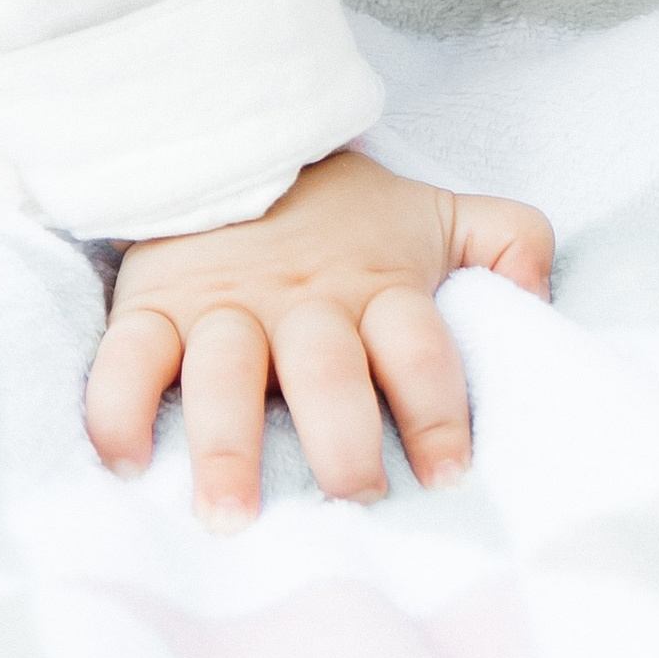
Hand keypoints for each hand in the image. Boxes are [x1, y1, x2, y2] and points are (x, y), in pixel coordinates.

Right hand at [86, 150, 554, 529]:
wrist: (235, 142)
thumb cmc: (346, 213)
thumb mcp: (438, 213)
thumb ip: (510, 240)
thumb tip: (541, 298)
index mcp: (376, 286)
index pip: (418, 348)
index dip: (437, 409)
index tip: (447, 475)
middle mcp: (302, 304)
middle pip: (327, 371)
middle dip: (342, 438)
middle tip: (353, 499)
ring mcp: (222, 307)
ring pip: (224, 373)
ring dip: (226, 444)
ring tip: (230, 515)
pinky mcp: (151, 308)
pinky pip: (127, 359)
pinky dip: (118, 409)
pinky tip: (127, 464)